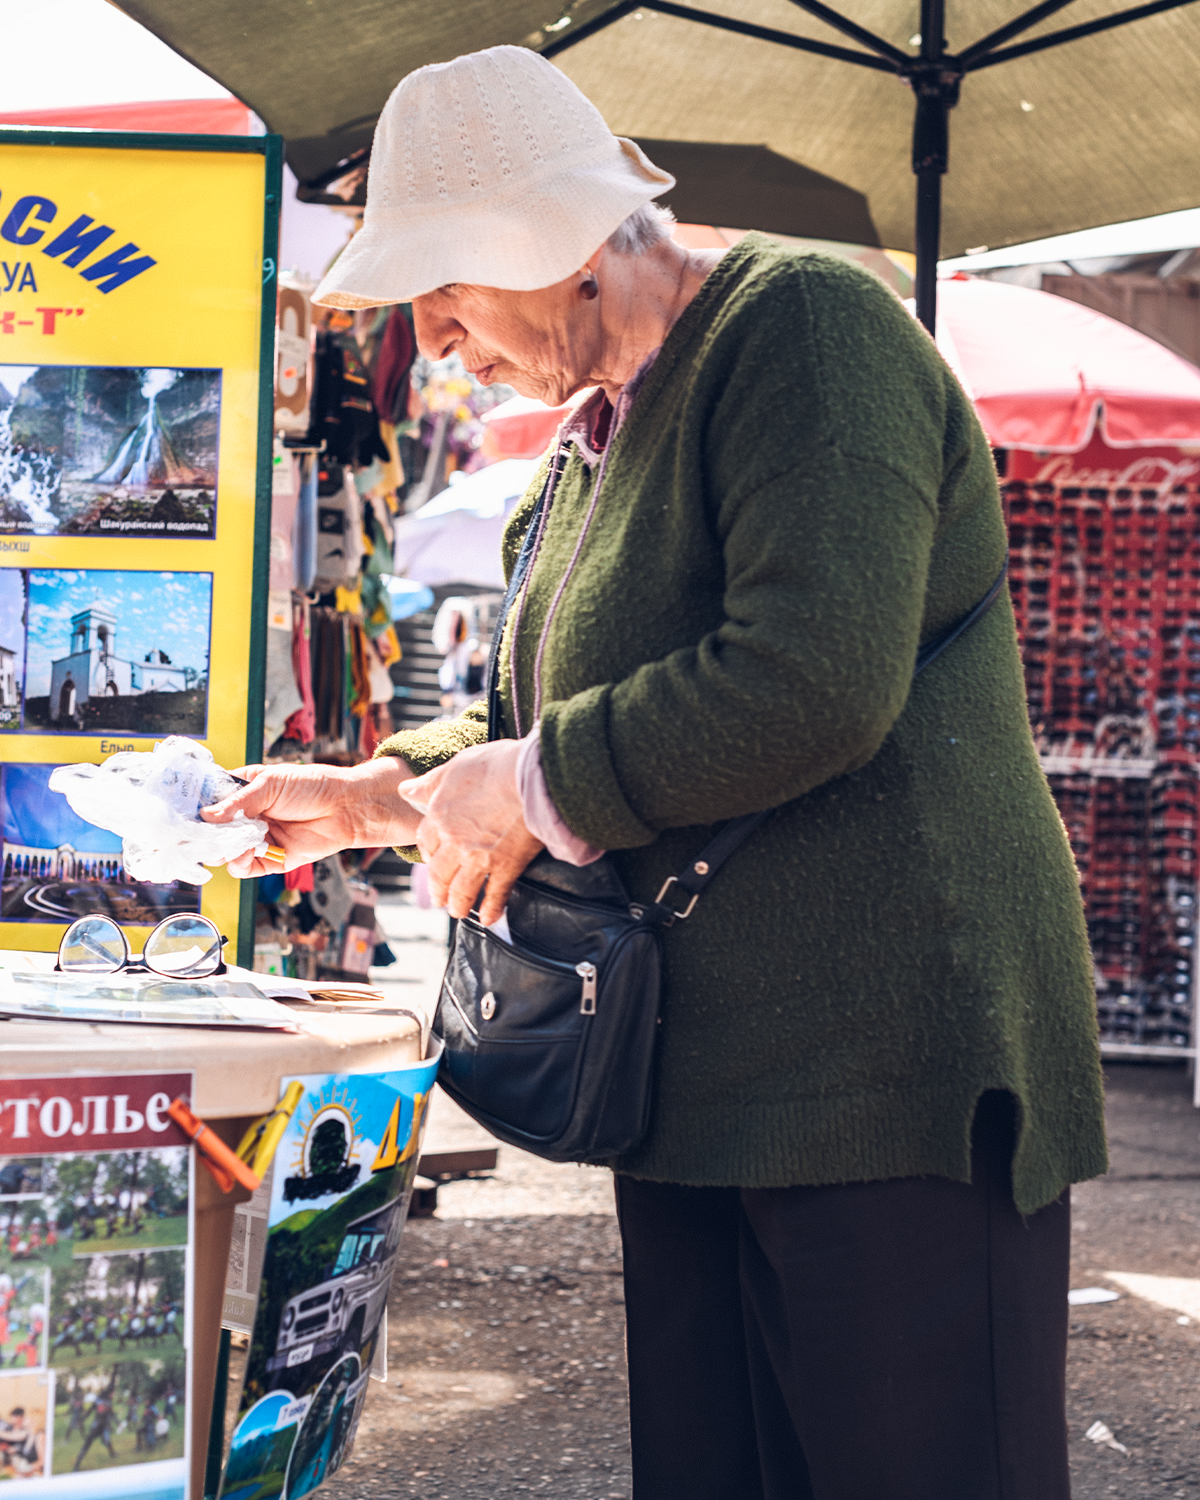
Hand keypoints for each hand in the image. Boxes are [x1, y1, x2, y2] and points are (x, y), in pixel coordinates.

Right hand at [200, 757, 419, 877]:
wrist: (346, 807)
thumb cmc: (312, 785)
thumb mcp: (270, 784)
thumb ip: (238, 802)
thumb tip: (207, 816)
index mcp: (243, 792)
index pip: (209, 803)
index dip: (196, 809)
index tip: (183, 814)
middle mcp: (247, 817)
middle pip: (213, 832)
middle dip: (206, 834)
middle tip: (202, 833)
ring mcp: (258, 838)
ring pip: (225, 852)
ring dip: (226, 848)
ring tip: (237, 839)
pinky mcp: (271, 859)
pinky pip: (245, 868)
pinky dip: (241, 863)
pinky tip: (250, 851)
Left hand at [398, 740, 543, 924]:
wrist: (532, 780)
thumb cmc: (497, 766)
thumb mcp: (456, 766)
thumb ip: (430, 783)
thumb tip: (405, 790)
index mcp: (440, 815)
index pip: (425, 841)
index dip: (427, 852)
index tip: (430, 859)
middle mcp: (454, 841)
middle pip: (438, 873)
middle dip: (437, 889)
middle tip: (438, 898)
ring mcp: (479, 858)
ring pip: (461, 890)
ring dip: (458, 905)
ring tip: (458, 911)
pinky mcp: (505, 868)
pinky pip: (495, 895)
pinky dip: (491, 910)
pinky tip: (490, 918)